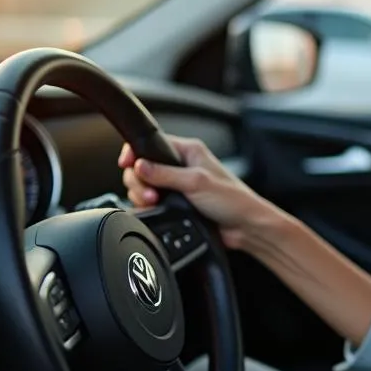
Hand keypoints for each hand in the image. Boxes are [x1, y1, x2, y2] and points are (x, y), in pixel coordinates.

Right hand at [119, 135, 276, 251]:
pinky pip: (151, 201)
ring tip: (154, 202)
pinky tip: (155, 210)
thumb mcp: (197, 183)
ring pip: (144, 185)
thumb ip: (165, 174)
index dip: (135, 152)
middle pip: (142, 166)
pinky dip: (148, 206)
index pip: (152, 143)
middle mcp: (181, 165)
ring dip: (142, 195)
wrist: (244, 227)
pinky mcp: (175, 202)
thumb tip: (139, 166)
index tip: (126, 163)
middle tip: (150, 194)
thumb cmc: (232, 200)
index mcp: (189, 151)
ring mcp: (177, 184)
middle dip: (139, 180)